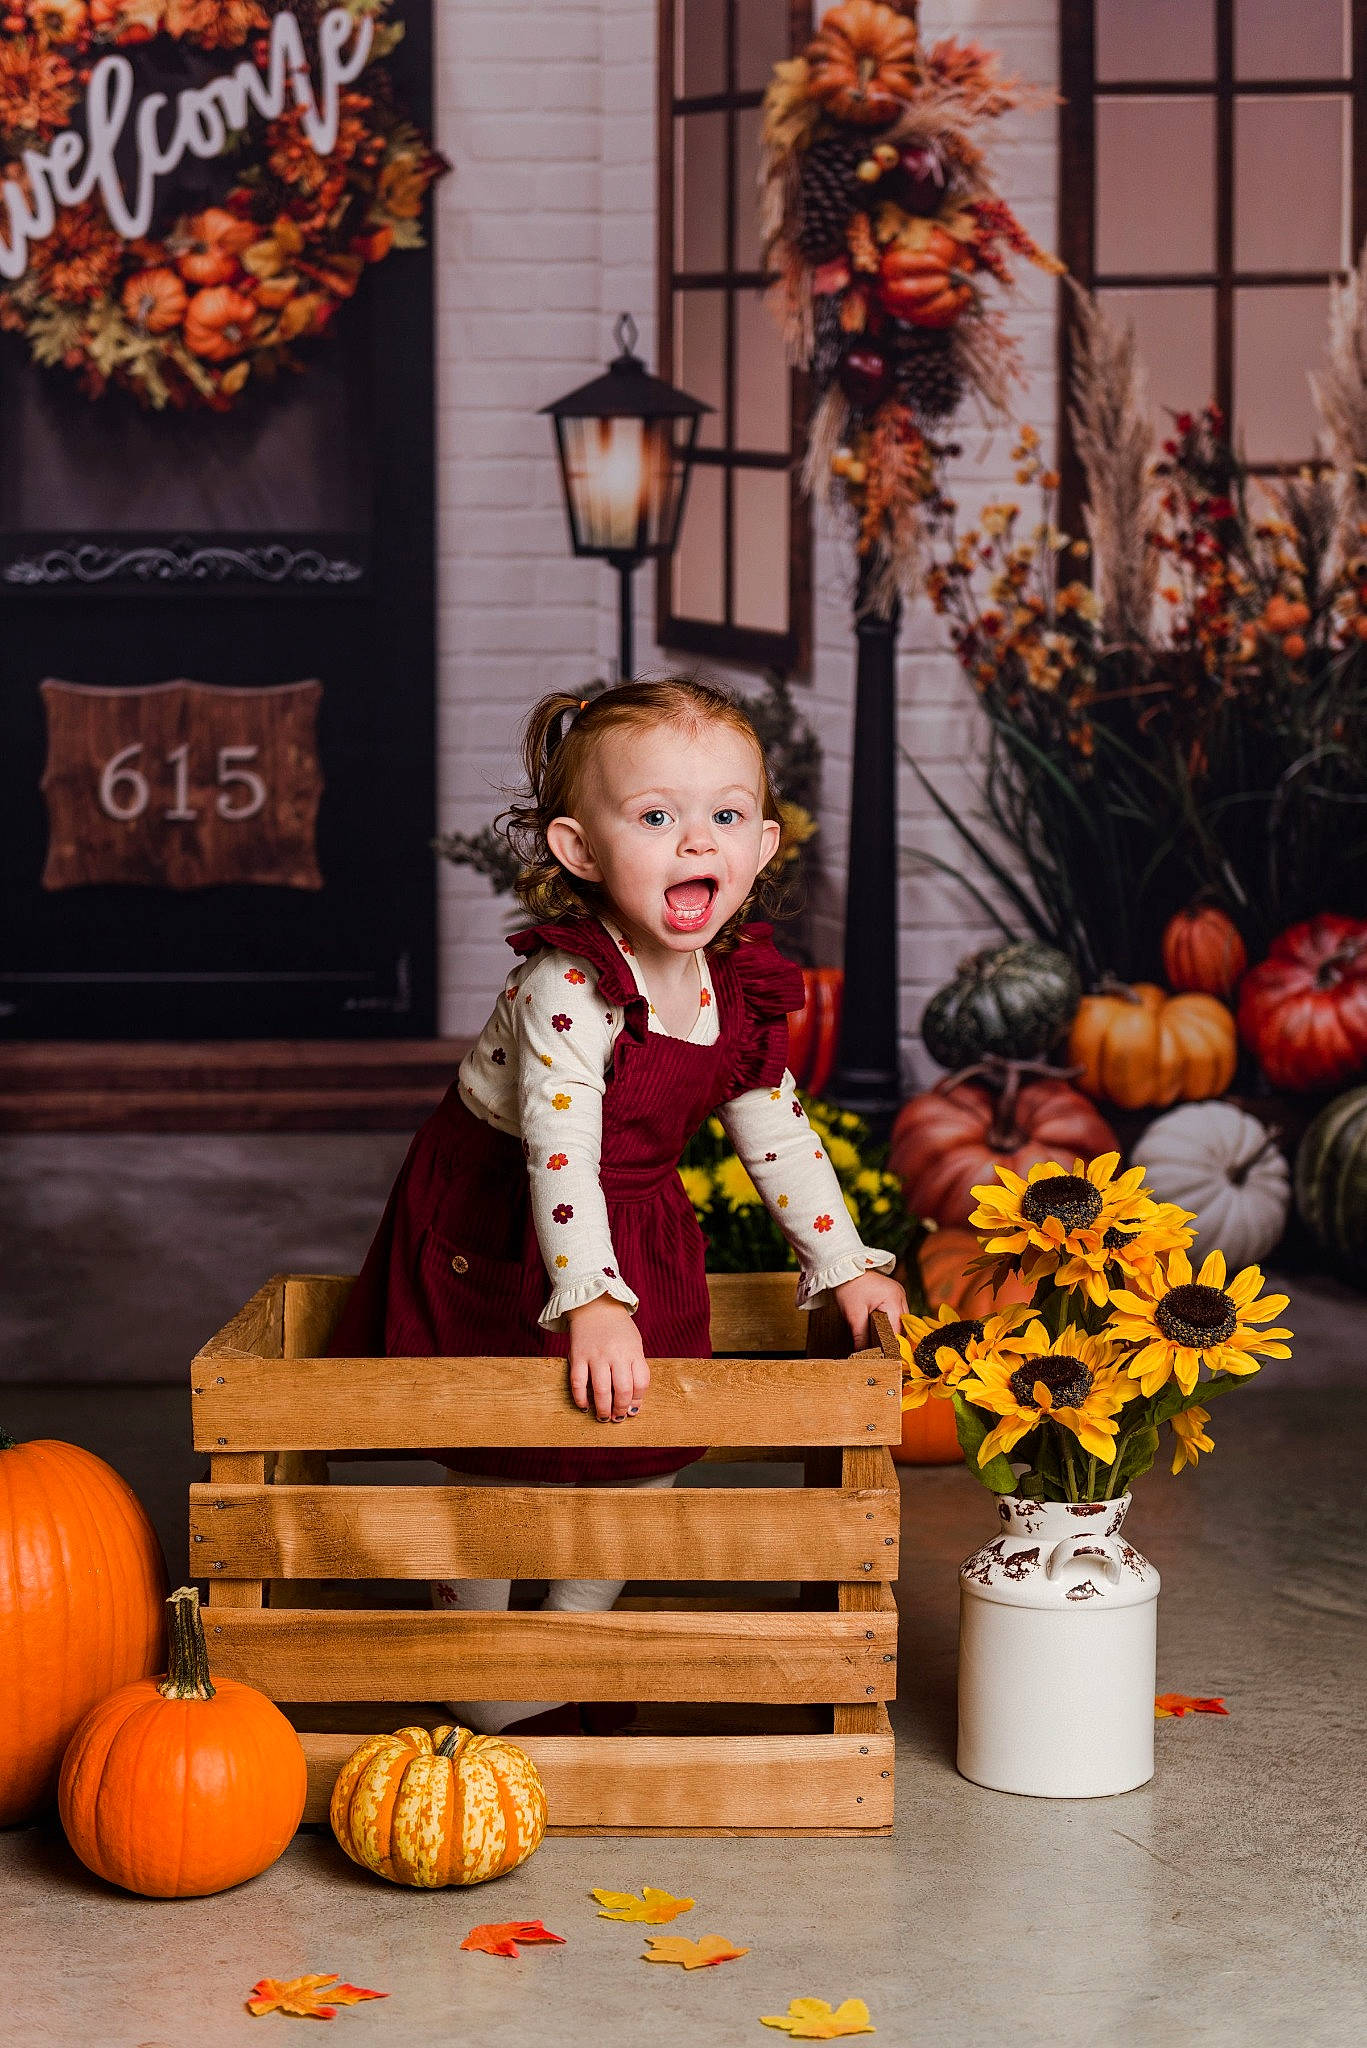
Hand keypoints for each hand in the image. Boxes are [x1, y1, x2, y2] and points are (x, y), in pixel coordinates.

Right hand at [566, 1296, 649, 1421]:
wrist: (595, 1306)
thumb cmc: (618, 1329)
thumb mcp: (634, 1344)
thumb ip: (635, 1368)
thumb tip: (633, 1400)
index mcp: (633, 1351)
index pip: (641, 1382)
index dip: (638, 1400)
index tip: (633, 1409)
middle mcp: (616, 1354)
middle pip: (623, 1389)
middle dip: (621, 1409)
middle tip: (618, 1417)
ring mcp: (596, 1355)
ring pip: (601, 1390)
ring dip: (603, 1409)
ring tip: (604, 1417)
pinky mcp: (578, 1356)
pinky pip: (578, 1382)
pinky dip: (581, 1398)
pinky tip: (585, 1405)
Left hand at [832, 1271, 907, 1348]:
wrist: (845, 1269)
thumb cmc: (849, 1287)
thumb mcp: (854, 1315)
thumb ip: (860, 1336)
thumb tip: (863, 1354)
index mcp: (894, 1299)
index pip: (897, 1329)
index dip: (890, 1343)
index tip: (884, 1355)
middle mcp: (901, 1295)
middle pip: (902, 1325)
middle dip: (892, 1337)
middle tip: (881, 1350)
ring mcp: (899, 1293)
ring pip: (900, 1319)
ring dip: (892, 1329)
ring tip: (881, 1340)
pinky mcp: (894, 1293)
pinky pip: (896, 1312)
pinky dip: (890, 1320)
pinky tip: (882, 1327)